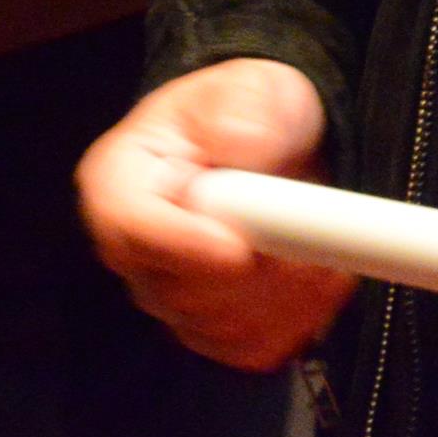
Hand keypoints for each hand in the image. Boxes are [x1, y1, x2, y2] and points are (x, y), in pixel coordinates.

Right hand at [78, 58, 356, 368]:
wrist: (265, 145)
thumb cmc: (246, 110)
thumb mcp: (252, 87)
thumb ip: (243, 111)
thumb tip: (239, 146)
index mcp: (117, 181)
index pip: (129, 227)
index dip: (184, 245)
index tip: (240, 248)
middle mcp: (131, 250)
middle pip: (181, 292)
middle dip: (255, 270)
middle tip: (308, 228)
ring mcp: (167, 297)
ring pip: (223, 329)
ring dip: (286, 295)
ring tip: (320, 243)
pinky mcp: (209, 330)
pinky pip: (251, 349)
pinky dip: (297, 321)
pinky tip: (317, 277)